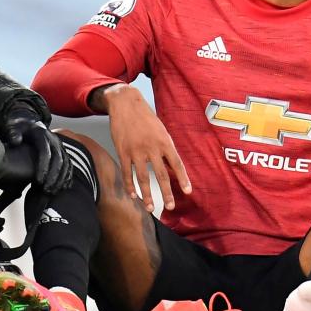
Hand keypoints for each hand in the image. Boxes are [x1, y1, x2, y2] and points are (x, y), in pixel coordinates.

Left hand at [2, 105, 71, 194]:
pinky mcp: (62, 151)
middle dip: (53, 176)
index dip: (43, 166)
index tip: (37, 180)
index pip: (45, 151)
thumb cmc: (18, 127)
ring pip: (66, 163)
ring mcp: (59, 146)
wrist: (29, 122)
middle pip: (58, 159)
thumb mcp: (13, 127)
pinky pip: (69, 164)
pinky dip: (67, 176)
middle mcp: (53, 140)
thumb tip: (16, 141)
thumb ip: (13, 133)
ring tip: (52, 192)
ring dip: (60, 179)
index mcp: (41, 134)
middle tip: (46, 190)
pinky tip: (63, 187)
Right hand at [95, 84, 190, 212]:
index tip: (188, 191)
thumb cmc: (145, 116)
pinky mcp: (122, 151)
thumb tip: (171, 165)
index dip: (182, 178)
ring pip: (142, 178)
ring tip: (150, 207)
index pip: (176, 163)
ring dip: (147, 194)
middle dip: (166, 193)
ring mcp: (136, 150)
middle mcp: (152, 147)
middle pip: (160, 175)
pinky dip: (129, 185)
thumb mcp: (160, 129)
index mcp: (164, 141)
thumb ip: (165, 147)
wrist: (125, 103)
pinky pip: (126, 172)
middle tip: (169, 207)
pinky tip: (133, 195)